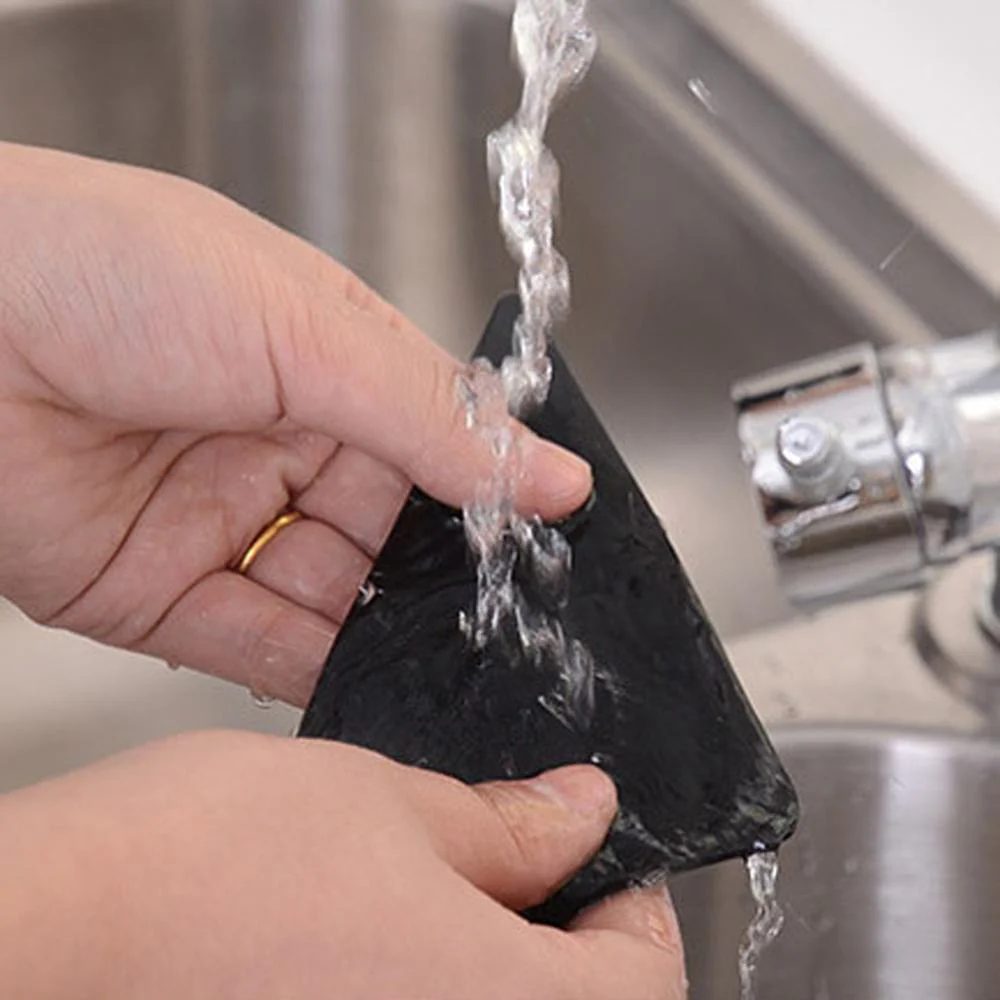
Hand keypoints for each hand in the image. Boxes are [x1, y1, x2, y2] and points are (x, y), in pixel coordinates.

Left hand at [0, 144, 590, 703]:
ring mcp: (222, 522)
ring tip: (446, 654)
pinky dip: (318, 669)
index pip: (433, 441)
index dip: (484, 490)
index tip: (542, 535)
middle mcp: (279, 445)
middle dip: (441, 571)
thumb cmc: (112, 272)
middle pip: (391, 530)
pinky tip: (372, 678)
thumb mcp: (307, 330)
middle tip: (498, 609)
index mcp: (324, 364)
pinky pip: (260, 646)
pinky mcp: (162, 593)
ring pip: (336, 597)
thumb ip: (433, 419)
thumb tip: (553, 474)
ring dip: (387, 627)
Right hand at [0, 733, 686, 998]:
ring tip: (432, 896)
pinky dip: (419, 990)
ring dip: (485, 964)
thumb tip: (583, 812)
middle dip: (560, 940)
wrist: (54, 939)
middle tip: (513, 867)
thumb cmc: (208, 869)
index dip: (630, 904)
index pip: (645, 980)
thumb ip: (507, 823)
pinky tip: (367, 946)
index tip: (597, 858)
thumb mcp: (390, 804)